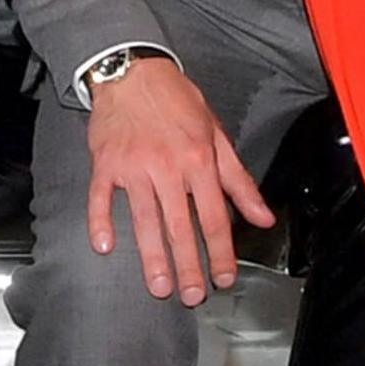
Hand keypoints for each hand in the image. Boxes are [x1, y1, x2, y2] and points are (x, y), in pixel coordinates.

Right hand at [85, 56, 271, 305]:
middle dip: (188, 265)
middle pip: (180, 226)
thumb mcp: (216, 134)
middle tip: (192, 296)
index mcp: (198, 159)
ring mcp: (134, 166)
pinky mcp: (106, 162)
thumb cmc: (176, 101)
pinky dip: (101, 221)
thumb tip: (263, 215)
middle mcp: (167, 166)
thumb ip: (239, 180)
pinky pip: (101, 197)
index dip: (221, 251)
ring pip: (144, 219)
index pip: (213, 216)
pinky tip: (104, 246)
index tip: (224, 277)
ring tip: (159, 285)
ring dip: (152, 256)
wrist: (133, 70)